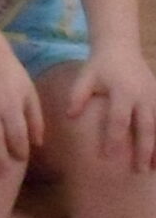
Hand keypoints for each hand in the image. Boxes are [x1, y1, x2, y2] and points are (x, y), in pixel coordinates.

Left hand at [65, 50, 155, 171]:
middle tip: (138, 170)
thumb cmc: (100, 66)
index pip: (118, 119)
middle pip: (146, 127)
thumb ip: (77, 96)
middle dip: (143, 150)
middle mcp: (143, 96)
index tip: (109, 158)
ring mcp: (155, 97)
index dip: (114, 139)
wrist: (121, 47)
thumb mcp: (85, 77)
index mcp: (123, 91)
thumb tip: (69, 116)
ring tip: (153, 168)